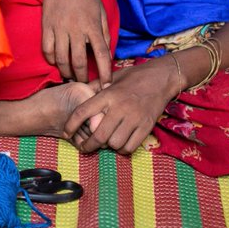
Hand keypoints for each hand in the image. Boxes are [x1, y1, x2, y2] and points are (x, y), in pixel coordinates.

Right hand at [41, 0, 112, 84]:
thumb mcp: (101, 9)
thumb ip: (104, 31)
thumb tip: (107, 51)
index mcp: (93, 25)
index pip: (102, 54)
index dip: (105, 72)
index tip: (106, 84)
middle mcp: (76, 29)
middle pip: (79, 62)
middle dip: (83, 77)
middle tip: (85, 84)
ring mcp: (59, 28)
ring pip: (61, 59)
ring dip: (66, 72)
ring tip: (70, 76)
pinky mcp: (46, 26)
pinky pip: (47, 50)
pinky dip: (51, 60)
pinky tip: (56, 62)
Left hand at [64, 59, 178, 154]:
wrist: (162, 78)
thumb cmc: (134, 77)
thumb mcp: (112, 78)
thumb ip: (95, 88)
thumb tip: (79, 94)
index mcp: (108, 95)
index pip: (83, 111)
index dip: (71, 124)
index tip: (66, 132)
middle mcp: (120, 108)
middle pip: (98, 135)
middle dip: (88, 145)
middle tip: (84, 148)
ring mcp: (134, 118)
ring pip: (114, 143)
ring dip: (108, 146)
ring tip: (107, 142)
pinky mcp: (147, 126)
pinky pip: (130, 147)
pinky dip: (123, 149)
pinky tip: (121, 143)